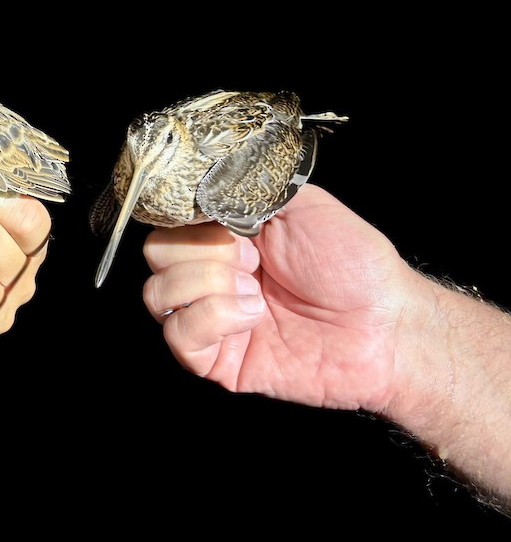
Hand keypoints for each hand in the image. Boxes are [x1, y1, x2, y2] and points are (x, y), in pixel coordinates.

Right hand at [138, 183, 410, 411]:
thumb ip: (246, 187)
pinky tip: (252, 316)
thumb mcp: (301, 203)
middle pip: (156, 253)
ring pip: (156, 295)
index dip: (187, 215)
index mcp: (226, 234)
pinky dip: (212, 319)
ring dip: (207, 285)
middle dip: (202, 250)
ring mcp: (210, 317)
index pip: (170, 217)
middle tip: (252, 259)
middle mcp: (211, 274)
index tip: (220, 217)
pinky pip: (177, 336)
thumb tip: (200, 181)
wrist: (385, 326)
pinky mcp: (215, 359)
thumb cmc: (355, 266)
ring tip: (254, 291)